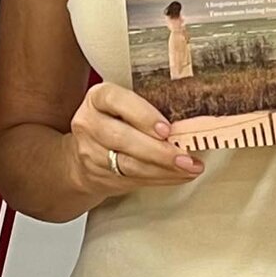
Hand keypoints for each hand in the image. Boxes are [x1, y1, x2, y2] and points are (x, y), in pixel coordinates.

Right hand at [65, 81, 203, 202]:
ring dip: (164, 168)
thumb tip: (191, 120)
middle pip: (122, 138)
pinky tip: (180, 175)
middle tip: (185, 156)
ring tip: (190, 167)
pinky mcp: (100, 175)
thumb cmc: (116, 122)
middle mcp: (89, 123)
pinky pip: (135, 179)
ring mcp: (91, 152)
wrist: (85, 154)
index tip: (166, 129)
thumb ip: (149, 109)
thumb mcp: (124, 106)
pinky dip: (162, 178)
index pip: (116, 101)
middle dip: (158, 150)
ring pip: (129, 163)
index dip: (142, 115)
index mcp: (98, 97)